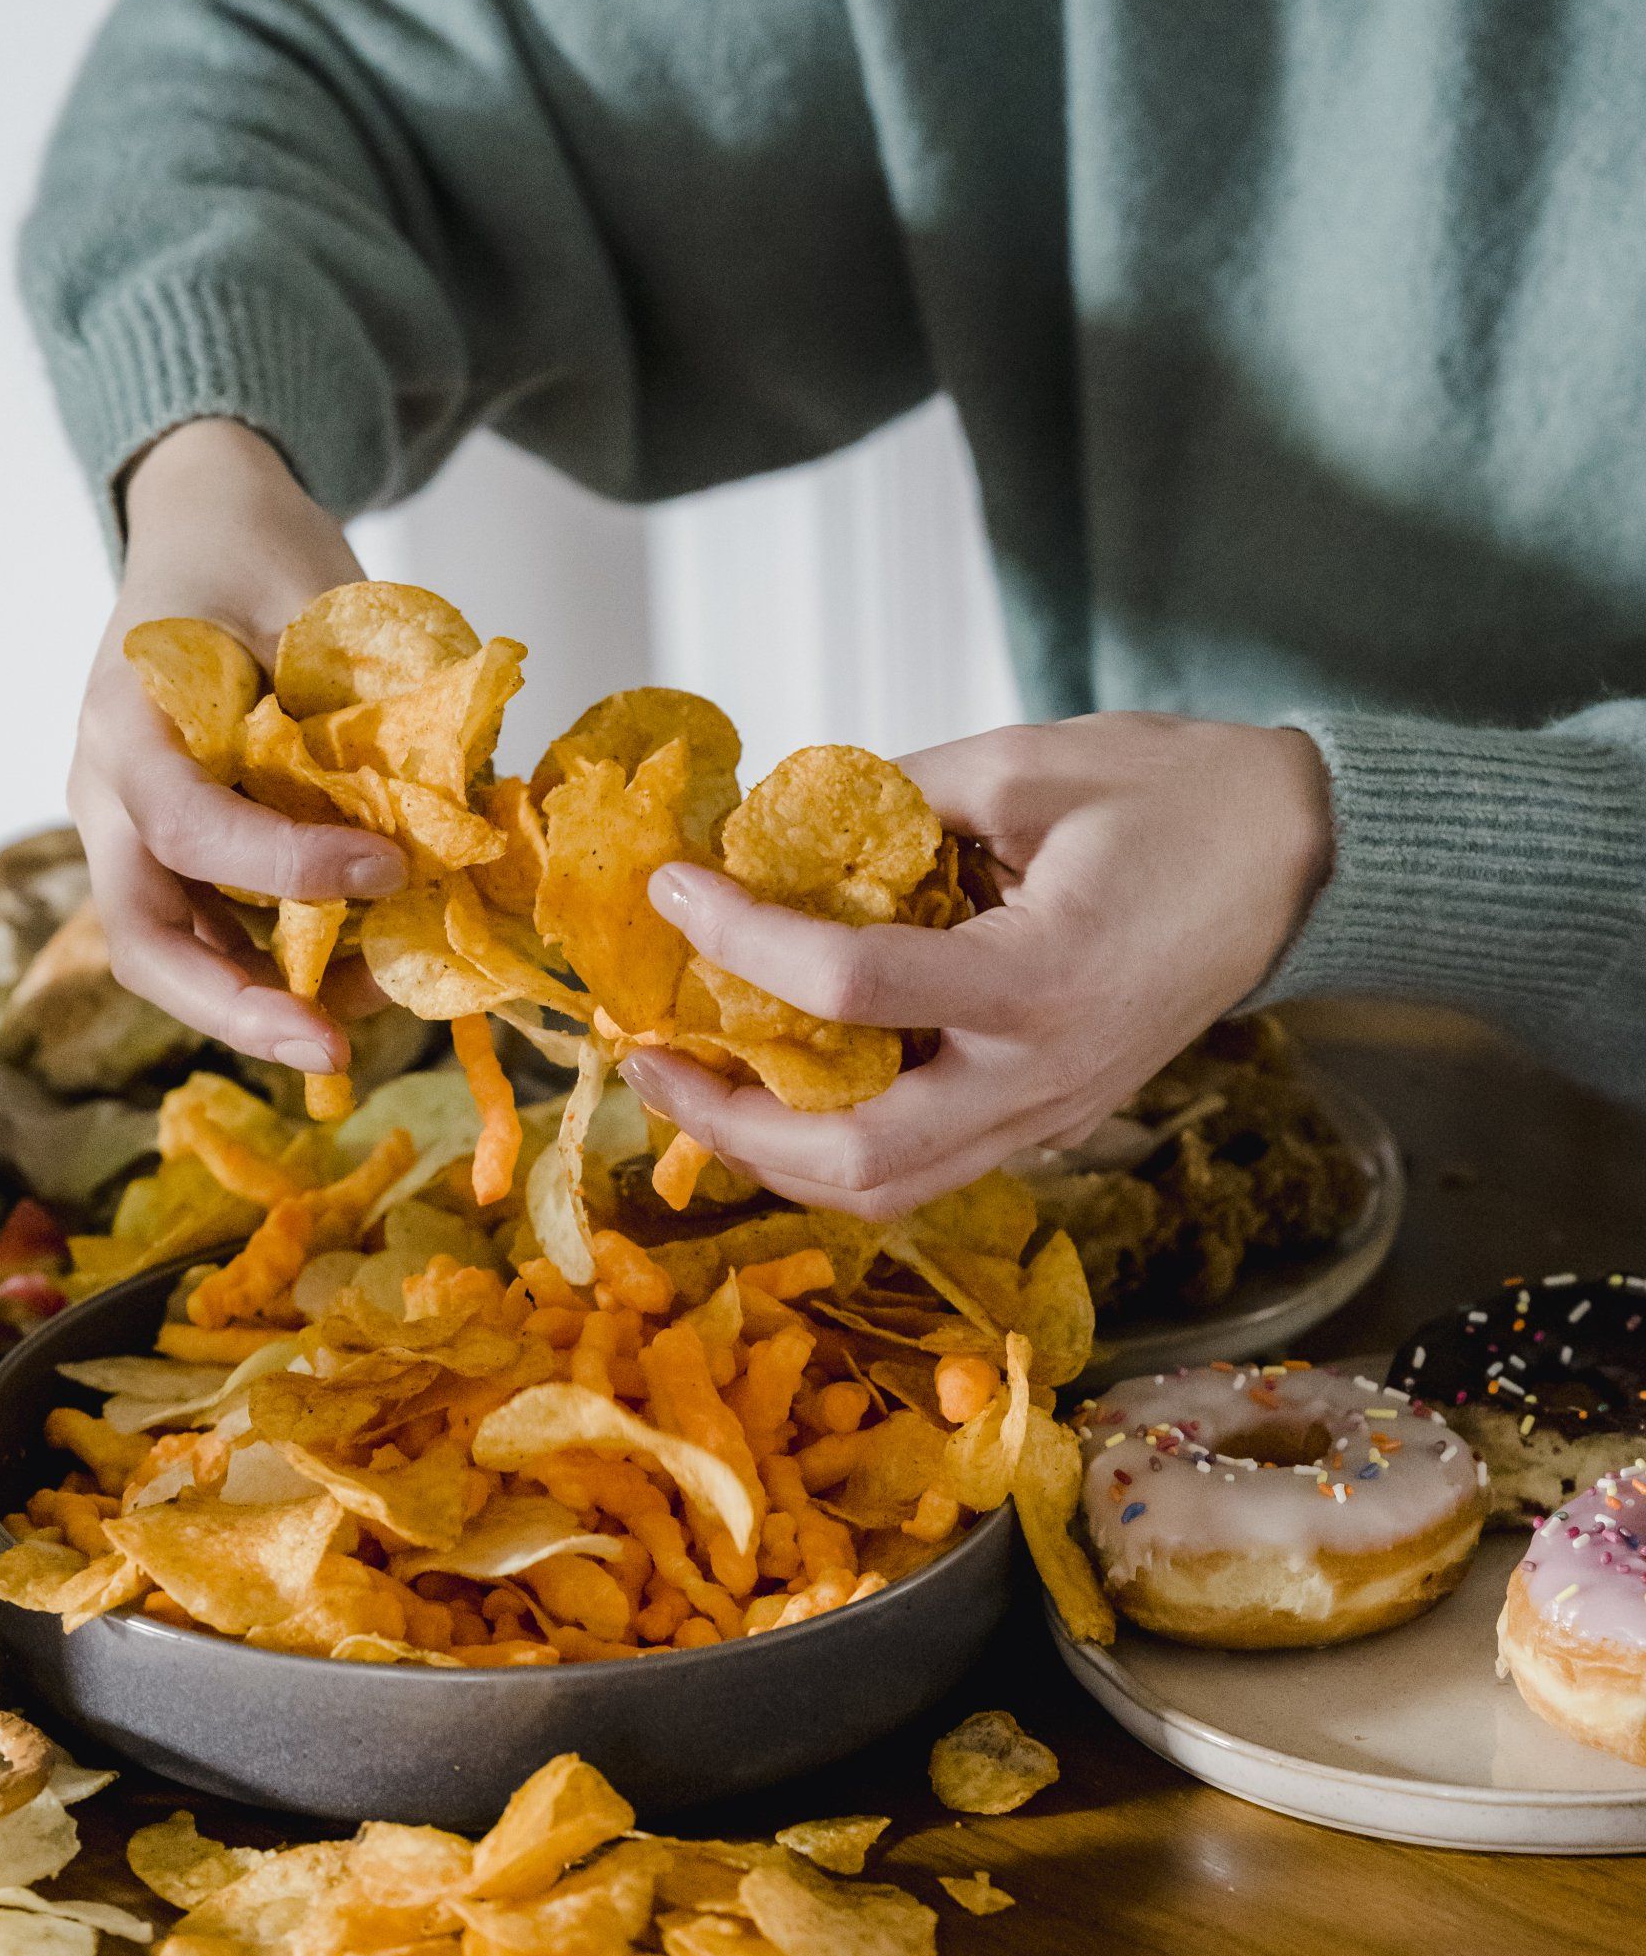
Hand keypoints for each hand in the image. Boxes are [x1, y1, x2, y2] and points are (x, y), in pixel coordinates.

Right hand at [68, 417, 403, 1073]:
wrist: (204, 522)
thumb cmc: (250, 546)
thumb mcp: (313, 592)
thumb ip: (365, 697)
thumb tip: (457, 804)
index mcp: (126, 717)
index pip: (184, 824)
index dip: (284, 866)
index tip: (388, 869)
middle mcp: (110, 790)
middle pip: (145, 938)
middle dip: (235, 1008)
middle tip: (333, 1053)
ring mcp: (136, 831)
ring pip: (179, 956)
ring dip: (273, 1002)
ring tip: (380, 1010)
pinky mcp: (181, 854)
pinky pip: (223, 935)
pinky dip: (294, 967)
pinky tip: (374, 967)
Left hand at [619, 712, 1331, 1217]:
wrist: (1305, 862)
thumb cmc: (1178, 797)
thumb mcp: (1025, 765)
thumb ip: (888, 804)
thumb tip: (759, 832)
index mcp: (1041, 977)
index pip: (849, 984)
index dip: (738, 936)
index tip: (674, 886)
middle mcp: (1043, 1077)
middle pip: (858, 1161)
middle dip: (733, 1124)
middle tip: (649, 1057)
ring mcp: (1051, 1116)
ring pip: (888, 1190)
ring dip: (775, 1156)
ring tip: (696, 1087)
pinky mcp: (1049, 1121)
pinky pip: (924, 1164)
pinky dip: (836, 1141)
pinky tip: (781, 1084)